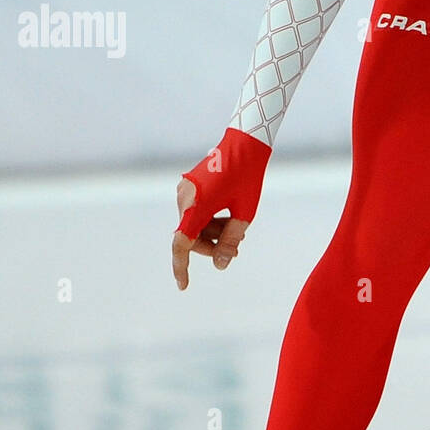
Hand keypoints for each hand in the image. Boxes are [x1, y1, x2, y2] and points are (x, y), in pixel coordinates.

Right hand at [170, 128, 270, 290]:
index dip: (181, 266)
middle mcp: (184, 198)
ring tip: (236, 233)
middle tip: (234, 249)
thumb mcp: (245, 213)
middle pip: (191, 235)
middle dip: (211, 246)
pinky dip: (209, 221)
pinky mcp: (188, 187)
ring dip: (212, 233)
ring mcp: (184, 192)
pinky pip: (194, 213)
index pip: (182, 243)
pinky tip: (227, 218)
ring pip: (193, 225)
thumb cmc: (247, 178)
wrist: (244, 145)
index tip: (184, 285)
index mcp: (196, 205)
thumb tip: (221, 264)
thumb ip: (231, 240)